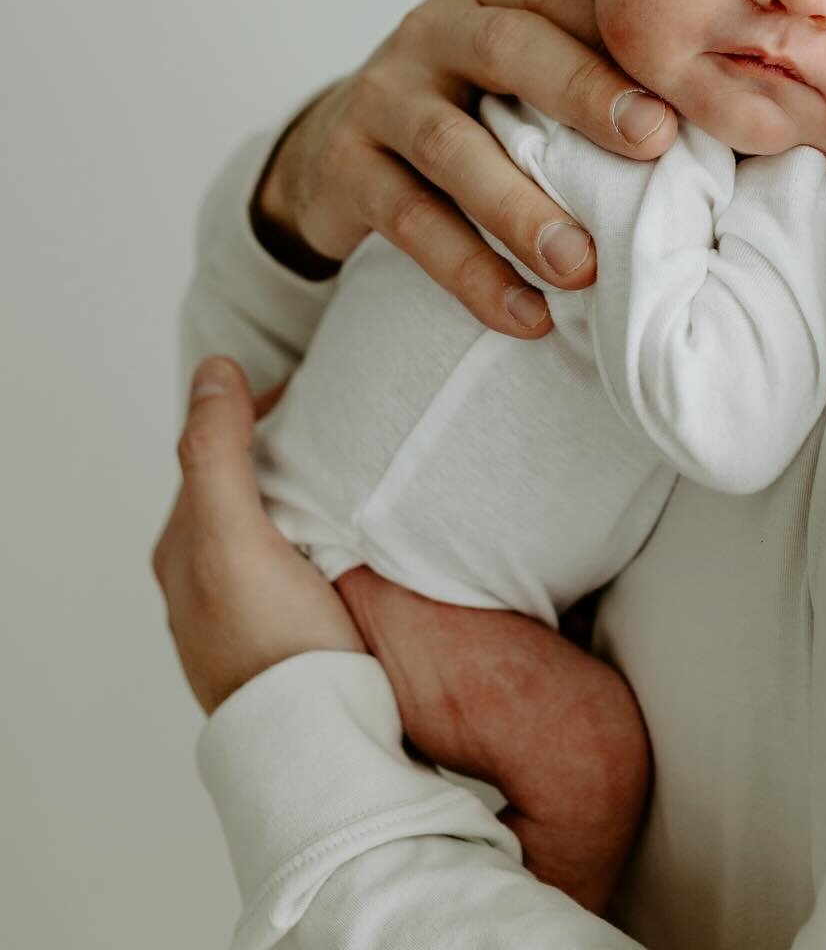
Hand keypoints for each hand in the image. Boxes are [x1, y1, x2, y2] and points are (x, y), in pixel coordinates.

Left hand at [151, 358, 366, 715]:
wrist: (317, 738)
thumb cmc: (273, 644)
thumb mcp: (234, 537)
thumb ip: (216, 453)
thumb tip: (212, 369)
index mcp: (183, 547)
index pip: (215, 449)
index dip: (259, 409)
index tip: (315, 388)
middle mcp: (207, 576)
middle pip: (244, 483)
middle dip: (286, 446)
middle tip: (343, 419)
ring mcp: (252, 605)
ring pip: (275, 520)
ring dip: (308, 487)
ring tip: (356, 465)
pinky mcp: (294, 627)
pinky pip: (303, 554)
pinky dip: (324, 526)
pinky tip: (358, 527)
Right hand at [253, 0, 677, 336]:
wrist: (339, 148)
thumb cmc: (475, 105)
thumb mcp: (525, 69)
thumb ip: (598, 68)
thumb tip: (727, 111)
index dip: (621, 44)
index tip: (683, 99)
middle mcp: (433, 28)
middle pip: (507, 48)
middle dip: (582, 93)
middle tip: (652, 146)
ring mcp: (383, 94)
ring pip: (451, 146)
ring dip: (522, 209)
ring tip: (583, 266)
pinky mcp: (347, 166)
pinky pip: (412, 222)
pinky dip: (472, 274)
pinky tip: (528, 317)